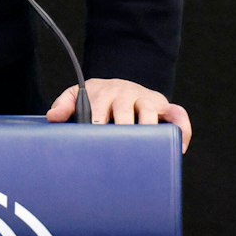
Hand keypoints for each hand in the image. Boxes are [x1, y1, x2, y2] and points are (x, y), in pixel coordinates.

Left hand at [46, 78, 191, 150]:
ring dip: (146, 127)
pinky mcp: (166, 108)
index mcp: (104, 92)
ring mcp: (148, 100)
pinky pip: (179, 116)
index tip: (93, 135)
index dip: (96, 121)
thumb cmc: (98, 99)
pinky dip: (182, 130)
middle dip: (121, 127)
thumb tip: (53, 117)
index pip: (99, 106)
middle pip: (125, 110)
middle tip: (116, 147)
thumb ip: (65, 104)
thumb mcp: (79, 96)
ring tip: (142, 149)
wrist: (121, 86)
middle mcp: (127, 94)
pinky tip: (178, 149)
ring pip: (150, 111)